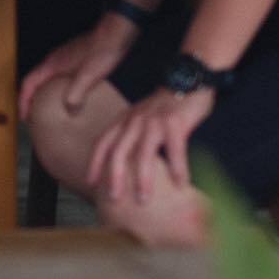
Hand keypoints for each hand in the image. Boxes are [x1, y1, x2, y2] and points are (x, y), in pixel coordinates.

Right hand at [17, 14, 138, 120]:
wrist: (116, 33)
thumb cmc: (102, 52)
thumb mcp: (88, 76)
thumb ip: (76, 95)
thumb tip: (70, 112)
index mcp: (52, 65)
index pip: (29, 83)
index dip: (24, 101)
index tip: (24, 118)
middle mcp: (54, 61)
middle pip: (35, 81)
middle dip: (32, 99)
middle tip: (35, 117)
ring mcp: (65, 59)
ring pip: (48, 79)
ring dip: (45, 94)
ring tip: (52, 111)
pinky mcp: (76, 59)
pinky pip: (60, 77)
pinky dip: (59, 89)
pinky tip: (72, 97)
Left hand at [86, 86, 214, 205]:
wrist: (188, 79)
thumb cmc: (166, 106)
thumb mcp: (142, 117)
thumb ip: (133, 134)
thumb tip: (129, 163)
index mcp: (125, 120)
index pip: (103, 143)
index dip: (95, 163)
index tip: (90, 182)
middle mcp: (135, 121)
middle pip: (119, 152)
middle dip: (114, 177)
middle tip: (113, 199)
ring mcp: (154, 122)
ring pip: (144, 154)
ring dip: (143, 179)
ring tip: (143, 199)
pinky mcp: (175, 124)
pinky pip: (176, 151)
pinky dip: (178, 170)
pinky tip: (181, 186)